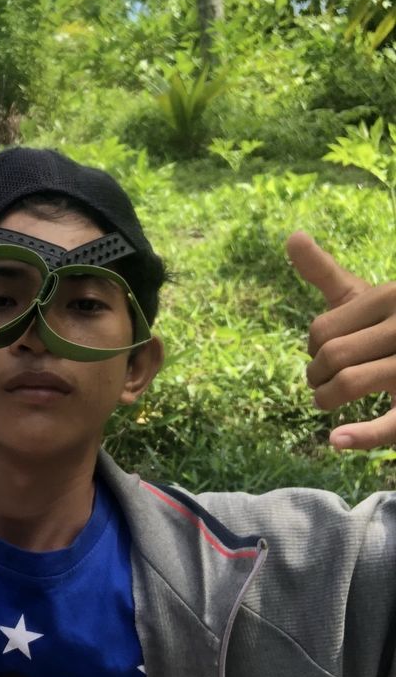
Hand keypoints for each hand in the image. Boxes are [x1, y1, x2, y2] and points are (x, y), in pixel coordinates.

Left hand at [287, 230, 395, 449]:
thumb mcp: (369, 298)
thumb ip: (327, 272)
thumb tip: (291, 236)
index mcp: (392, 296)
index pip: (321, 329)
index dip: (313, 348)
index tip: (326, 354)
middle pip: (331, 355)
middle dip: (315, 375)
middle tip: (321, 383)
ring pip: (347, 382)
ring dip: (326, 398)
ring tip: (326, 400)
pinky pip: (389, 424)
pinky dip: (360, 436)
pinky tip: (337, 441)